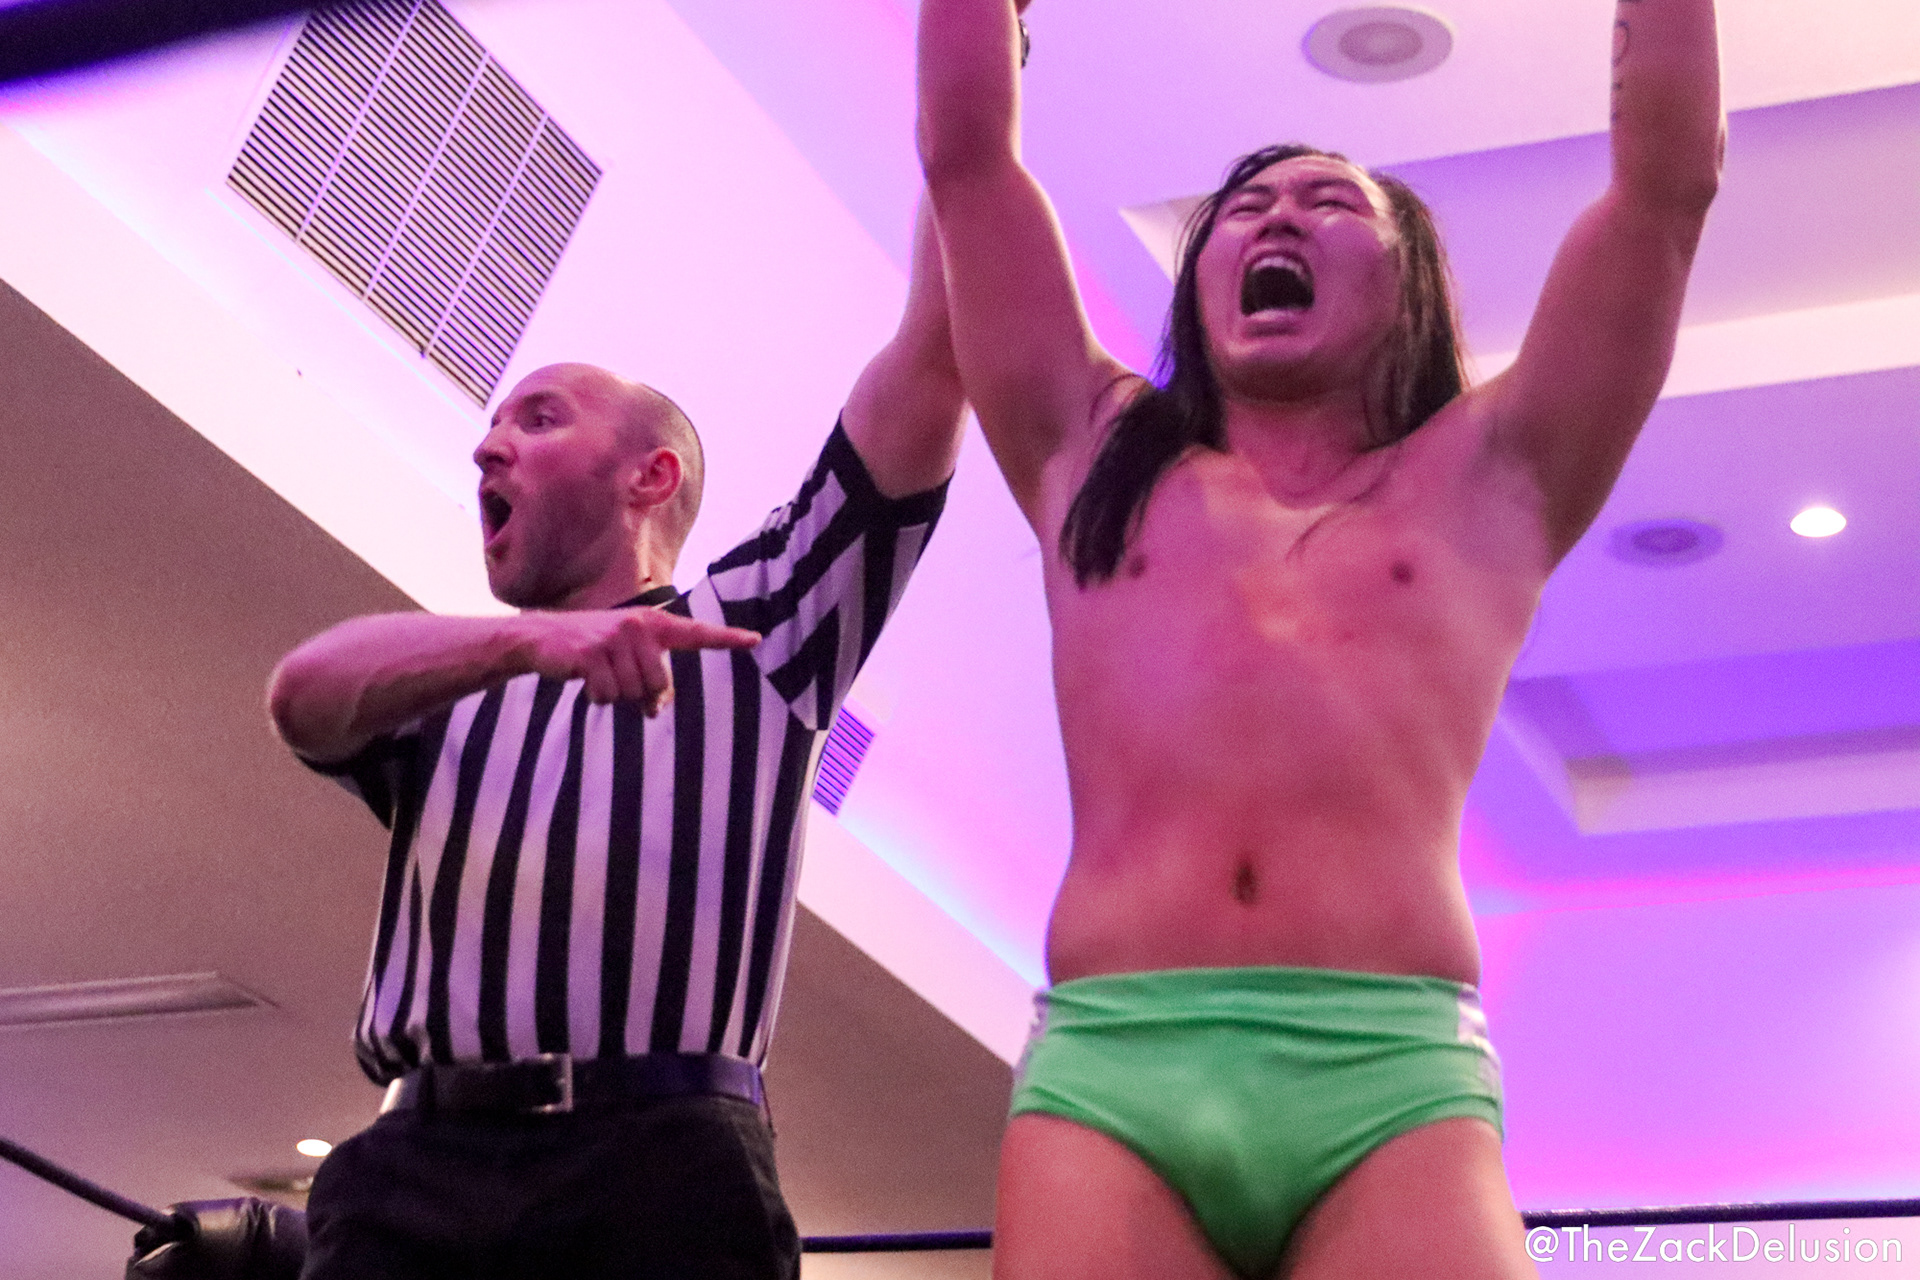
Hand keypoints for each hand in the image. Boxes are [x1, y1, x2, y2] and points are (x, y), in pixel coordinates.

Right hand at [517, 609, 759, 714]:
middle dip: (640, 694)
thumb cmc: (592, 649)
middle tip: (618, 679)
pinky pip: (607, 696)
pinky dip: (596, 697)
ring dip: (615, 694)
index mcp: (653, 624)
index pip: (696, 633)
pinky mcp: (591, 654)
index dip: (726, 638)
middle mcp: (638, 626)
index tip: (755, 640)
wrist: (541, 637)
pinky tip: (585, 680)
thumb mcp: (626, 655)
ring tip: (598, 674)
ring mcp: (614, 638)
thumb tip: (656, 710)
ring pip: (632, 693)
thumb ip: (650, 676)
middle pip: (659, 684)